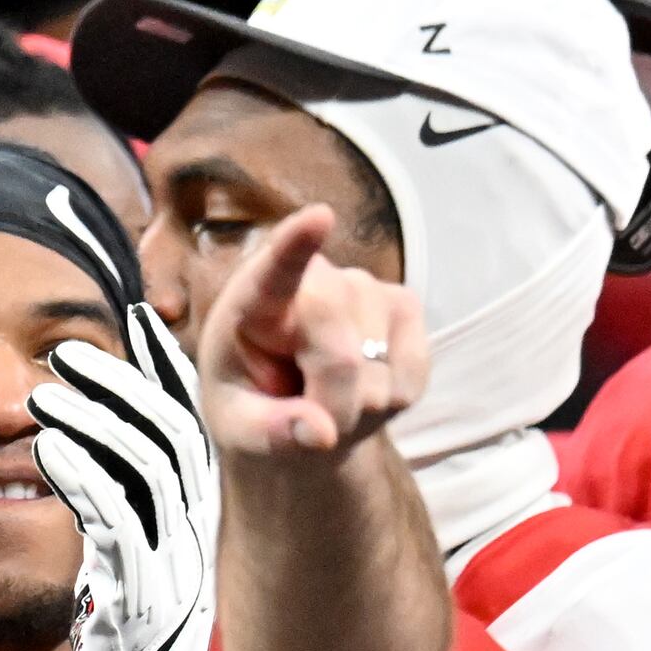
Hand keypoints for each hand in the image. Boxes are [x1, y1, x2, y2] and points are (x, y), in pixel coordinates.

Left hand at [27, 310, 218, 650]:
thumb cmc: (135, 611)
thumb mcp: (140, 535)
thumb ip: (131, 481)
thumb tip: (101, 418)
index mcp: (207, 500)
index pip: (192, 416)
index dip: (165, 365)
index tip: (140, 317)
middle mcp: (201, 518)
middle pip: (170, 432)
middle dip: (119, 383)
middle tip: (67, 351)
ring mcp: (177, 550)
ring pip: (141, 467)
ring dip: (89, 424)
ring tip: (42, 397)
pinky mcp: (144, 582)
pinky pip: (115, 517)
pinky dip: (80, 477)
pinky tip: (47, 452)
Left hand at [194, 206, 424, 458]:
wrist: (298, 411)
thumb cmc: (253, 409)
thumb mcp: (240, 430)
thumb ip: (271, 432)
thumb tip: (322, 434)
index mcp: (252, 302)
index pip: (274, 272)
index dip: (296, 246)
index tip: (318, 217)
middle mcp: (313, 281)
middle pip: (338, 350)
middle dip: (327, 400)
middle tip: (304, 415)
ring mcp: (364, 288)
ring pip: (376, 369)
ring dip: (356, 406)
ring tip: (328, 398)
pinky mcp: (405, 308)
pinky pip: (411, 377)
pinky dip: (390, 404)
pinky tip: (363, 390)